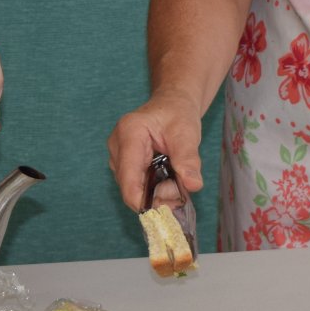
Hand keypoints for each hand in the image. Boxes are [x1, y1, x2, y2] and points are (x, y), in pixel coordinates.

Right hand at [108, 89, 204, 210]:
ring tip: (176, 177)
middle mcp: (116, 146)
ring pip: (133, 190)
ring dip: (156, 192)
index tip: (169, 206)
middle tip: (181, 185)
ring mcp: (117, 157)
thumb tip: (193, 185)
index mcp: (129, 134)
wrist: (172, 104)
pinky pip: (136, 186)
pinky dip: (153, 188)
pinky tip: (167, 177)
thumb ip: (188, 159)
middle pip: (130, 188)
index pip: (128, 179)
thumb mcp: (187, 133)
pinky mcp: (122, 164)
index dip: (144, 201)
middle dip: (157, 195)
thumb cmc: (178, 114)